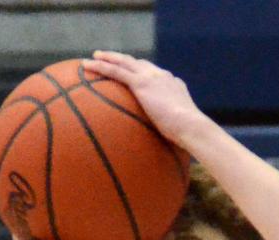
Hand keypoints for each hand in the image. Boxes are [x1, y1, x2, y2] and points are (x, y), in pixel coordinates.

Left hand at [83, 52, 200, 146]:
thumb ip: (173, 129)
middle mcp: (161, 76)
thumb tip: (171, 144)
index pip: (154, 74)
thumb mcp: (181, 128)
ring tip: (93, 57)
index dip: (141, 71)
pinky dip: (101, 66)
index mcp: (172, 84)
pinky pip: (116, 71)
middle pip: (138, 63)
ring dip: (108, 58)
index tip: (133, 72)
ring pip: (124, 62)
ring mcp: (151, 77)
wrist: (191, 126)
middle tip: (110, 58)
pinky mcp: (141, 83)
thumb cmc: (189, 136)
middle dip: (123, 60)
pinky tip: (87, 66)